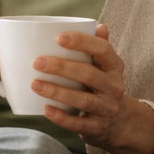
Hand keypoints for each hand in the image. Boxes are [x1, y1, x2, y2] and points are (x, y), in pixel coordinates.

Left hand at [31, 24, 153, 153]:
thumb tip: (98, 26)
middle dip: (61, 67)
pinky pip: (79, 124)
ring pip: (82, 100)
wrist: (119, 122)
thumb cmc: (103, 86)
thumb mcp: (107, 67)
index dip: (82, 42)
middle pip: (89, 75)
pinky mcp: (97, 128)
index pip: (103, 50)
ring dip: (57, 92)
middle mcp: (114, 87)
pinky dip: (61, 118)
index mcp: (114, 67)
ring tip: (35, 84)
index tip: (58, 38)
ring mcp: (106, 108)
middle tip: (37, 62)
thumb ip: (100, 47)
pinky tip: (45, 109)